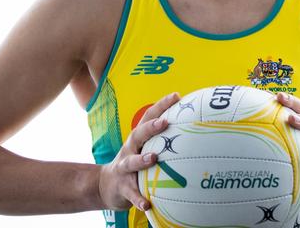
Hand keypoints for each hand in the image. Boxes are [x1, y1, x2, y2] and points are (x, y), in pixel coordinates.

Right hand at [98, 91, 180, 211]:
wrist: (105, 185)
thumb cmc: (134, 162)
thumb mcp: (144, 148)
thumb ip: (163, 139)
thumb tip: (194, 129)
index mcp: (138, 138)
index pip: (148, 116)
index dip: (162, 105)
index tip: (177, 96)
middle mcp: (129, 149)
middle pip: (138, 134)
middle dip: (151, 127)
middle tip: (165, 122)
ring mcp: (124, 168)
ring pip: (131, 162)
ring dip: (141, 160)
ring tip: (153, 158)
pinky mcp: (122, 187)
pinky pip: (131, 193)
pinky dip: (138, 198)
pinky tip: (147, 204)